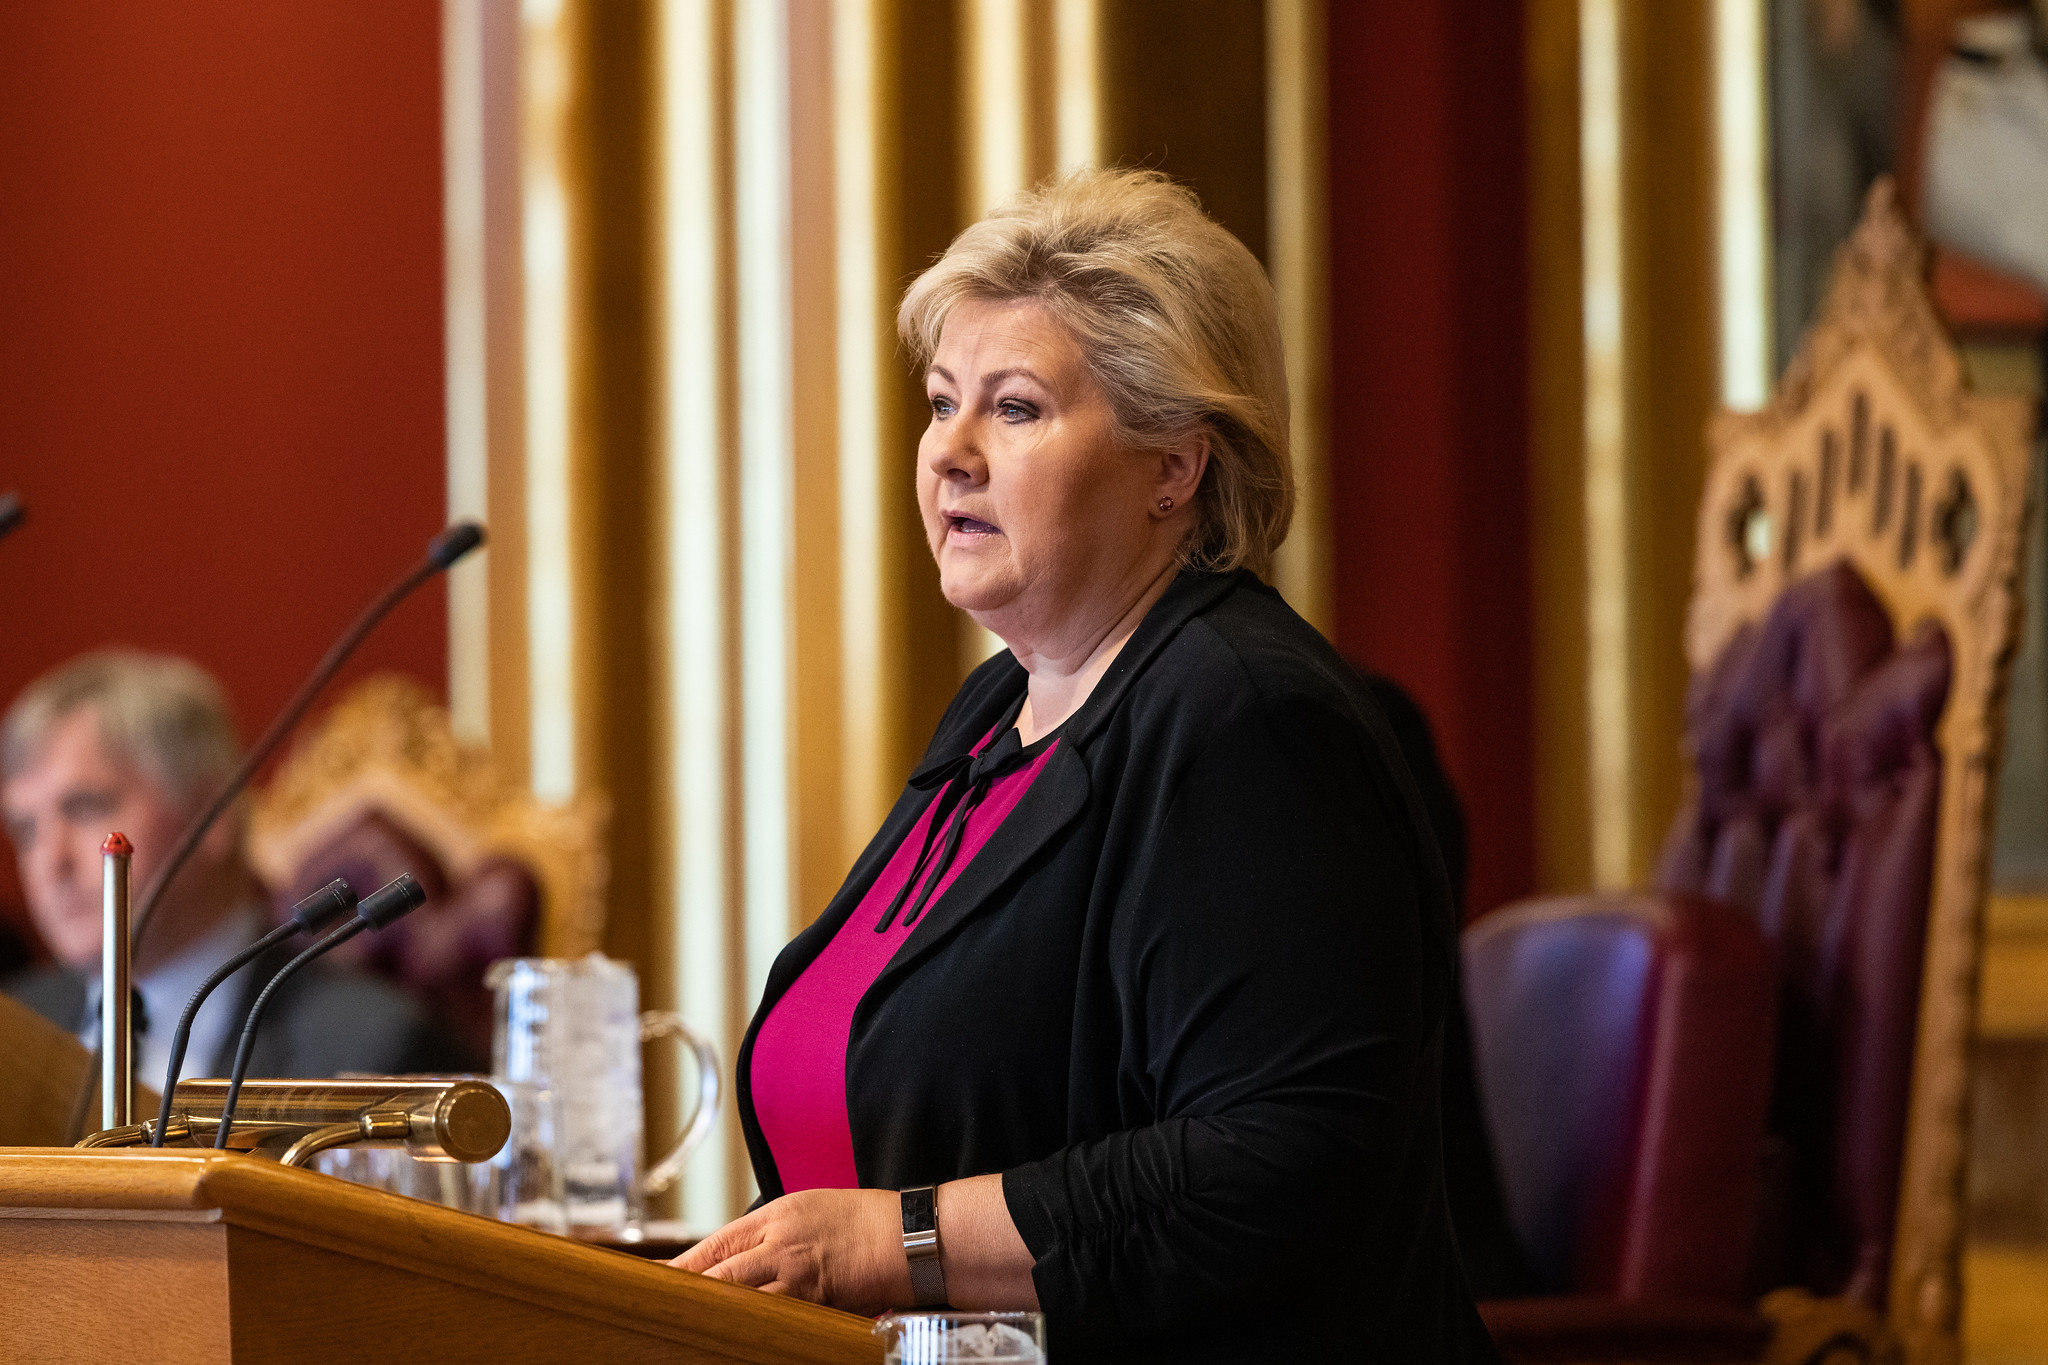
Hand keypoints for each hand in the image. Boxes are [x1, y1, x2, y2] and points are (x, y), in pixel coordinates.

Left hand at [670, 1187, 909, 1312]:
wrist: (909, 1236)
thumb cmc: (863, 1221)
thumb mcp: (809, 1208)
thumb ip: (771, 1231)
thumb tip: (736, 1257)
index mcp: (777, 1215)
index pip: (716, 1243)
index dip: (683, 1264)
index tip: (658, 1279)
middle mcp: (781, 1244)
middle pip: (720, 1273)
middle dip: (687, 1292)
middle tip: (658, 1308)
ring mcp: (798, 1277)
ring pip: (740, 1298)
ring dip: (714, 1312)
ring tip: (687, 1325)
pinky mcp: (816, 1303)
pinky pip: (775, 1319)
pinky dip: (753, 1327)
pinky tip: (738, 1336)